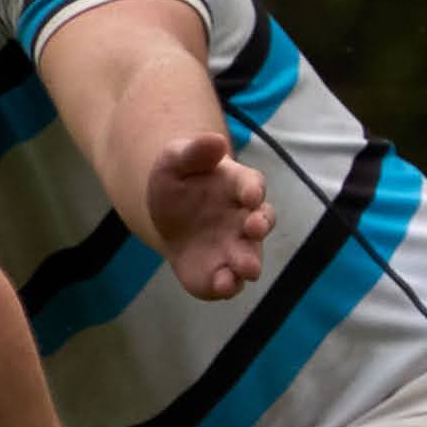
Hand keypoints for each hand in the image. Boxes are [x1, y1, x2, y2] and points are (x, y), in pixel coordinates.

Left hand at [143, 130, 270, 300]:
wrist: (165, 212)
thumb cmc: (179, 179)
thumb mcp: (176, 159)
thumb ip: (195, 151)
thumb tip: (216, 140)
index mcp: (238, 186)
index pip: (252, 185)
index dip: (253, 190)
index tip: (251, 194)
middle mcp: (244, 220)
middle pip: (261, 224)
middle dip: (260, 228)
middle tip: (254, 230)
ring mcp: (233, 248)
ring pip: (249, 258)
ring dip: (249, 264)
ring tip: (243, 269)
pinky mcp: (217, 272)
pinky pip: (226, 282)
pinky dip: (226, 286)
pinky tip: (219, 285)